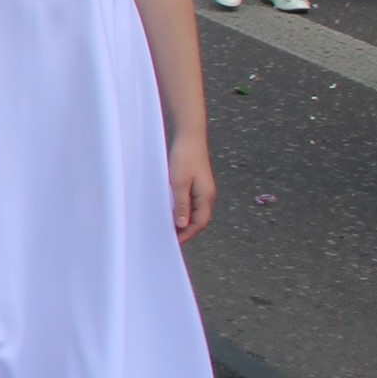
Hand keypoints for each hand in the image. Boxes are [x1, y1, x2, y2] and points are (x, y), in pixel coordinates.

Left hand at [166, 131, 217, 245]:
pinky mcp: (197, 183)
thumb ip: (182, 204)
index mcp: (206, 197)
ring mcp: (203, 189)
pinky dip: (183, 209)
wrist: (190, 136)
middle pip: (199, 219)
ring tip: (169, 225)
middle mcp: (207, 195)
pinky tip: (171, 209)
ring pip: (195, 211)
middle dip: (186, 230)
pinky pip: (192, 202)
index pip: (200, 223)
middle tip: (170, 236)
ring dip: (184, 220)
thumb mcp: (179, 183)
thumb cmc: (185, 157)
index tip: (174, 241)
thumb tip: (183, 225)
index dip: (188, 234)